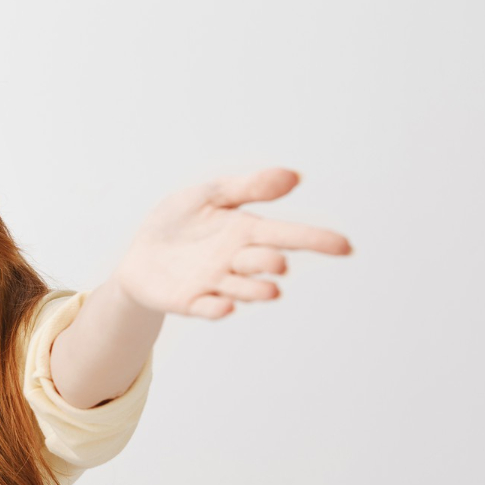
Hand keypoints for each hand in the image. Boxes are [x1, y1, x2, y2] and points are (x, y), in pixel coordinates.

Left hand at [112, 167, 352, 318]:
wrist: (139, 253)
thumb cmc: (178, 222)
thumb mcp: (208, 195)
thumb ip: (247, 187)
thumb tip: (294, 176)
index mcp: (245, 231)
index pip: (287, 235)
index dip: (316, 240)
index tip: (344, 246)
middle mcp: (236, 260)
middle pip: (265, 262)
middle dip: (273, 263)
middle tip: (278, 262)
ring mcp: (214, 283)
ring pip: (243, 289)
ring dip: (256, 290)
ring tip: (270, 290)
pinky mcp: (190, 301)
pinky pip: (207, 308)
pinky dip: (218, 308)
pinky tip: (226, 306)